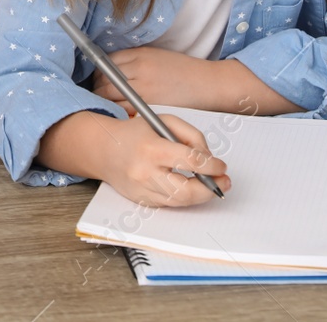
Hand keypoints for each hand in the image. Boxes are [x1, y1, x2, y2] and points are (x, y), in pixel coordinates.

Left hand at [92, 47, 228, 112]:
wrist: (207, 84)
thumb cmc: (184, 71)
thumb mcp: (156, 56)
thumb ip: (134, 61)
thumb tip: (110, 69)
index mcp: (140, 55)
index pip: (107, 62)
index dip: (99, 71)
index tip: (98, 78)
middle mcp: (139, 70)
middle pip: (104, 79)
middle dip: (97, 87)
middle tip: (97, 94)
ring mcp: (143, 88)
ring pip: (109, 95)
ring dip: (103, 100)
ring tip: (104, 104)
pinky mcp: (149, 105)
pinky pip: (122, 108)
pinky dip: (116, 110)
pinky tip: (118, 112)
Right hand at [96, 113, 231, 207]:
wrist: (103, 149)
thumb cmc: (135, 133)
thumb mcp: (164, 121)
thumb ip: (191, 136)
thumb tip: (209, 159)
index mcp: (152, 148)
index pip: (191, 161)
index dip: (212, 166)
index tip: (221, 166)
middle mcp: (145, 172)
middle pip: (187, 192)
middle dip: (210, 189)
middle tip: (223, 182)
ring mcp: (142, 190)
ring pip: (181, 201)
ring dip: (200, 195)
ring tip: (209, 184)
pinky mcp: (142, 201)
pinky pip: (170, 204)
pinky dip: (183, 196)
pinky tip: (187, 186)